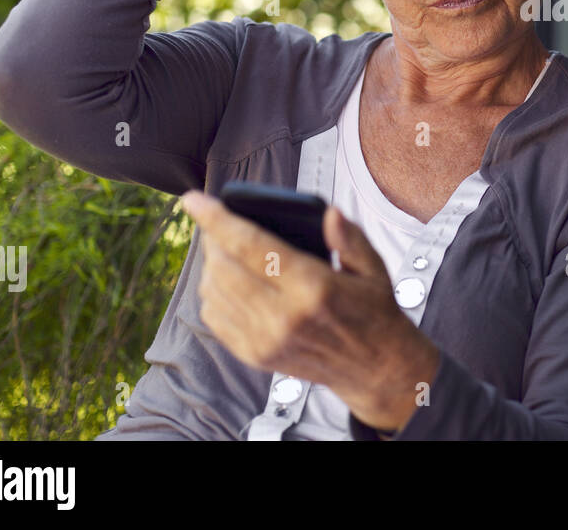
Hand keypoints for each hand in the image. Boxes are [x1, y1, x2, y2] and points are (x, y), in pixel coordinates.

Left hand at [181, 189, 439, 432]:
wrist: (373, 368)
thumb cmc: (372, 311)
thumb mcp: (374, 268)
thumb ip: (350, 238)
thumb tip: (328, 213)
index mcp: (313, 288)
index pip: (251, 246)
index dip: (217, 220)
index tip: (194, 200)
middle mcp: (283, 317)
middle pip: (223, 267)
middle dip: (212, 237)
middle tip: (217, 221)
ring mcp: (264, 340)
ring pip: (213, 290)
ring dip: (211, 263)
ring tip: (225, 248)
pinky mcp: (254, 355)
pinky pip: (214, 316)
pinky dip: (212, 291)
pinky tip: (229, 279)